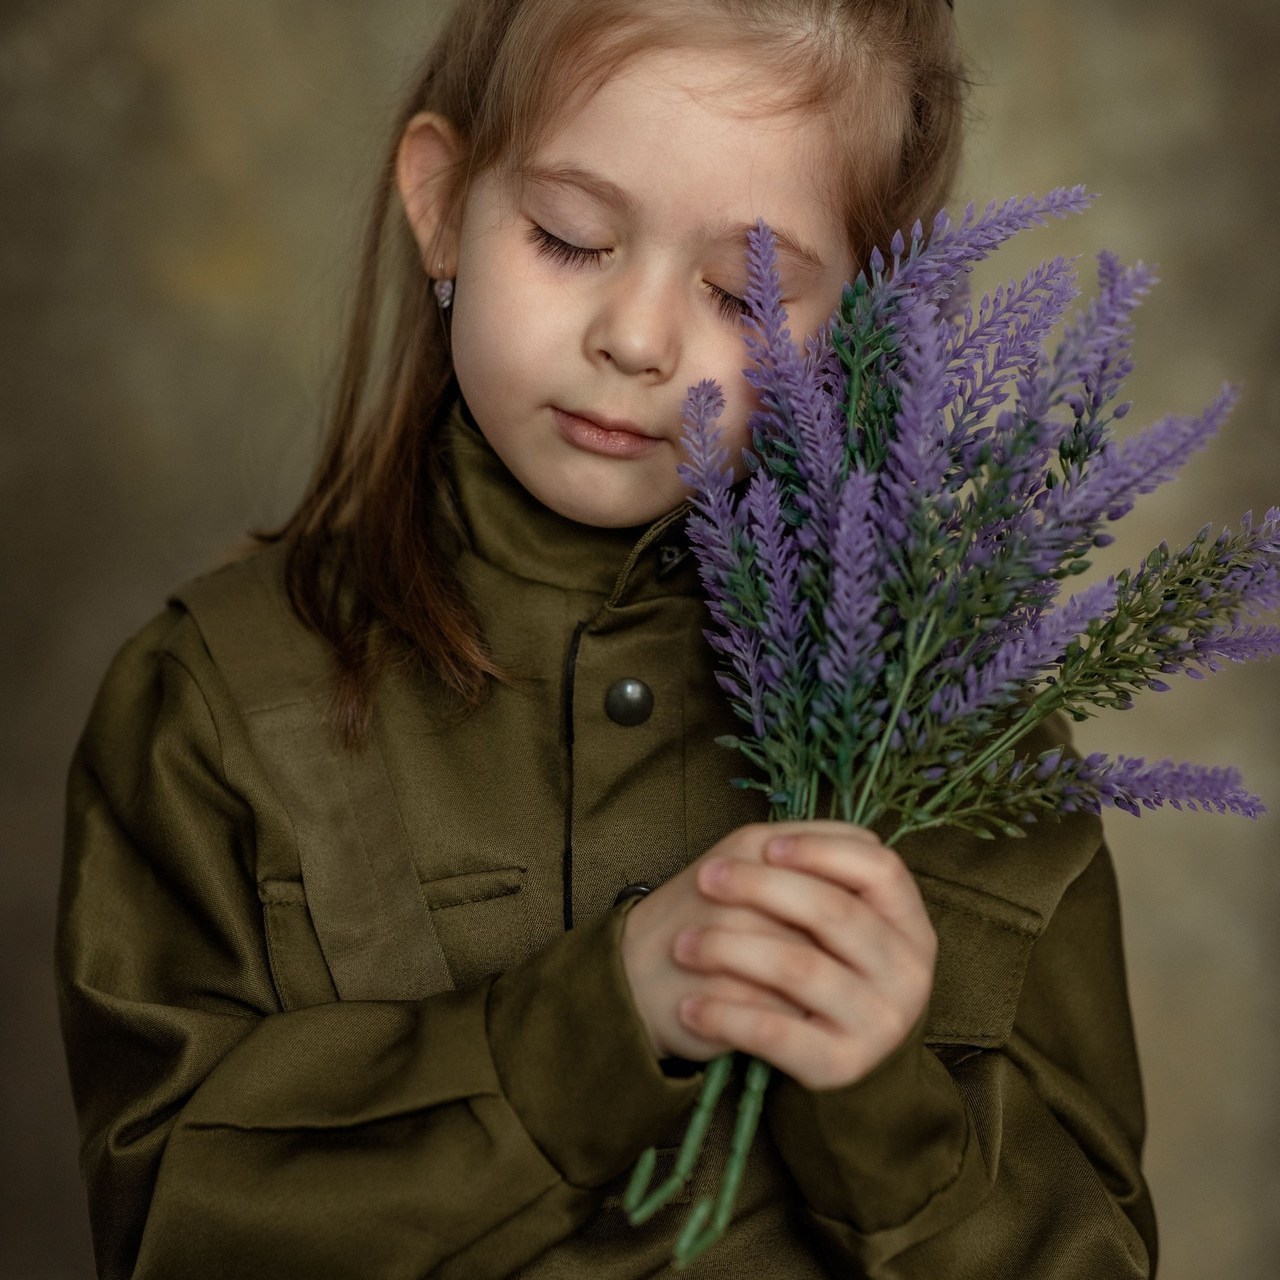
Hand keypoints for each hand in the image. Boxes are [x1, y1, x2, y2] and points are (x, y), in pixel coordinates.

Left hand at [620, 822, 936, 1090]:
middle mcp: (909, 974)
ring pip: (800, 968)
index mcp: (909, 923)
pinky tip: (691, 1007)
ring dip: (729, 948)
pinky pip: (778, 1034)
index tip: (767, 847)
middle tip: (705, 878)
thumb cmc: (801, 952)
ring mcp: (881, 1023)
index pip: (880, 868)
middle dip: (759, 887)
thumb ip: (810, 868)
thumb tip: (770, 850)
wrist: (795, 1043)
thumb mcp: (817, 907)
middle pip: (835, 911)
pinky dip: (726, 1016)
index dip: (822, 850)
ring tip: (684, 945)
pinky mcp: (843, 1066)